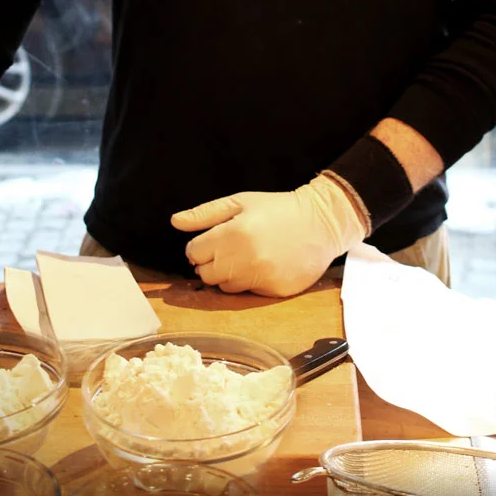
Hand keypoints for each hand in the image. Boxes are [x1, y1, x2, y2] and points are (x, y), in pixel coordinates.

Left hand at [171, 175, 367, 296]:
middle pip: (205, 273)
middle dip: (211, 262)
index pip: (194, 252)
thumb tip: (175, 221)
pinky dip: (249, 282)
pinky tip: (262, 265)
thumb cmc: (277, 209)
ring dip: (228, 274)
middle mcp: (244, 259)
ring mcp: (260, 277)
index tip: (212, 240)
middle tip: (228, 248)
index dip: (199, 246)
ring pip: (224, 286)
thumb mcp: (240, 202)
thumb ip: (205, 214)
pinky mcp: (273, 291)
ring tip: (246, 256)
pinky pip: (247, 293)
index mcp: (233, 233)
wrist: (320, 223)